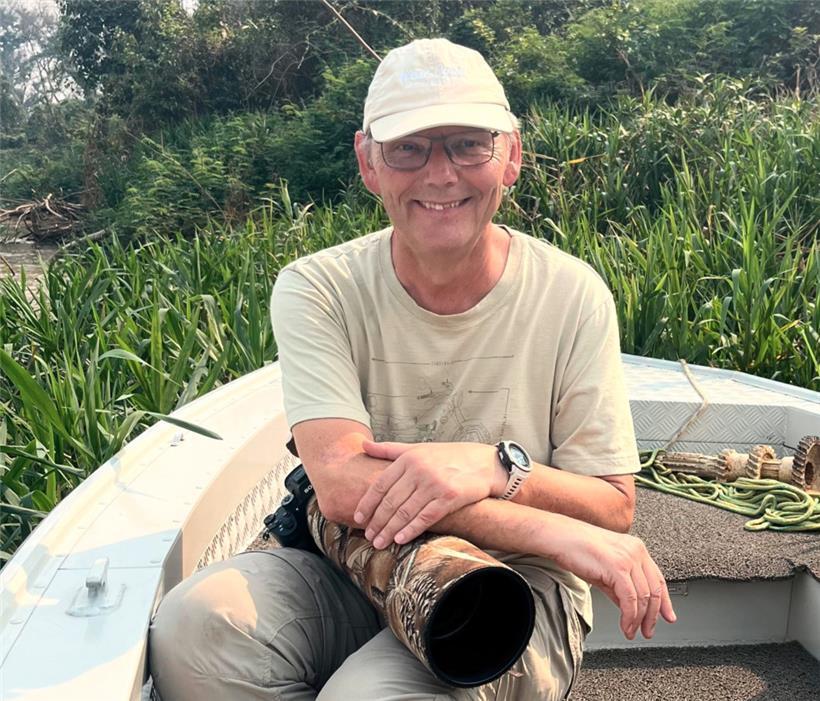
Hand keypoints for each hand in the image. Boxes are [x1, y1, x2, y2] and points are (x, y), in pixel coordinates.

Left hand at [354, 440, 505, 548]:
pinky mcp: (449, 497)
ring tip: (380, 542)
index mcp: (409, 458)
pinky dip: (411, 529)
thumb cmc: (449, 457)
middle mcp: (419, 470)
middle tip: (368, 536)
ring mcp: (434, 484)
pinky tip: (400, 539)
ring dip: (390, 530)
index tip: (358, 517)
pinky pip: (425, 517)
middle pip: (391, 501)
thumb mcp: (418, 449)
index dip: (368, 503)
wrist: (484, 463)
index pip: (381, 484)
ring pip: (405, 511)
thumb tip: (363, 444)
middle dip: (377, 521)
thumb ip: (389, 450)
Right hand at [551, 518, 676, 639]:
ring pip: (644, 598)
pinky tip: (625, 625)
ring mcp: (628, 558)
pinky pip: (630, 599)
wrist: (559, 537)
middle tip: (647, 631)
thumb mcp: (605, 569)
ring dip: (638, 620)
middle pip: (654, 590)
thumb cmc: (576, 548)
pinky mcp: (617, 567)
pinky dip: (629, 617)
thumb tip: (629, 607)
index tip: (668, 616)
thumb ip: (620, 587)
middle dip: (652, 616)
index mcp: (636, 548)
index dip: (665, 601)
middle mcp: (636, 551)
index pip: (658, 579)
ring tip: (631, 631)